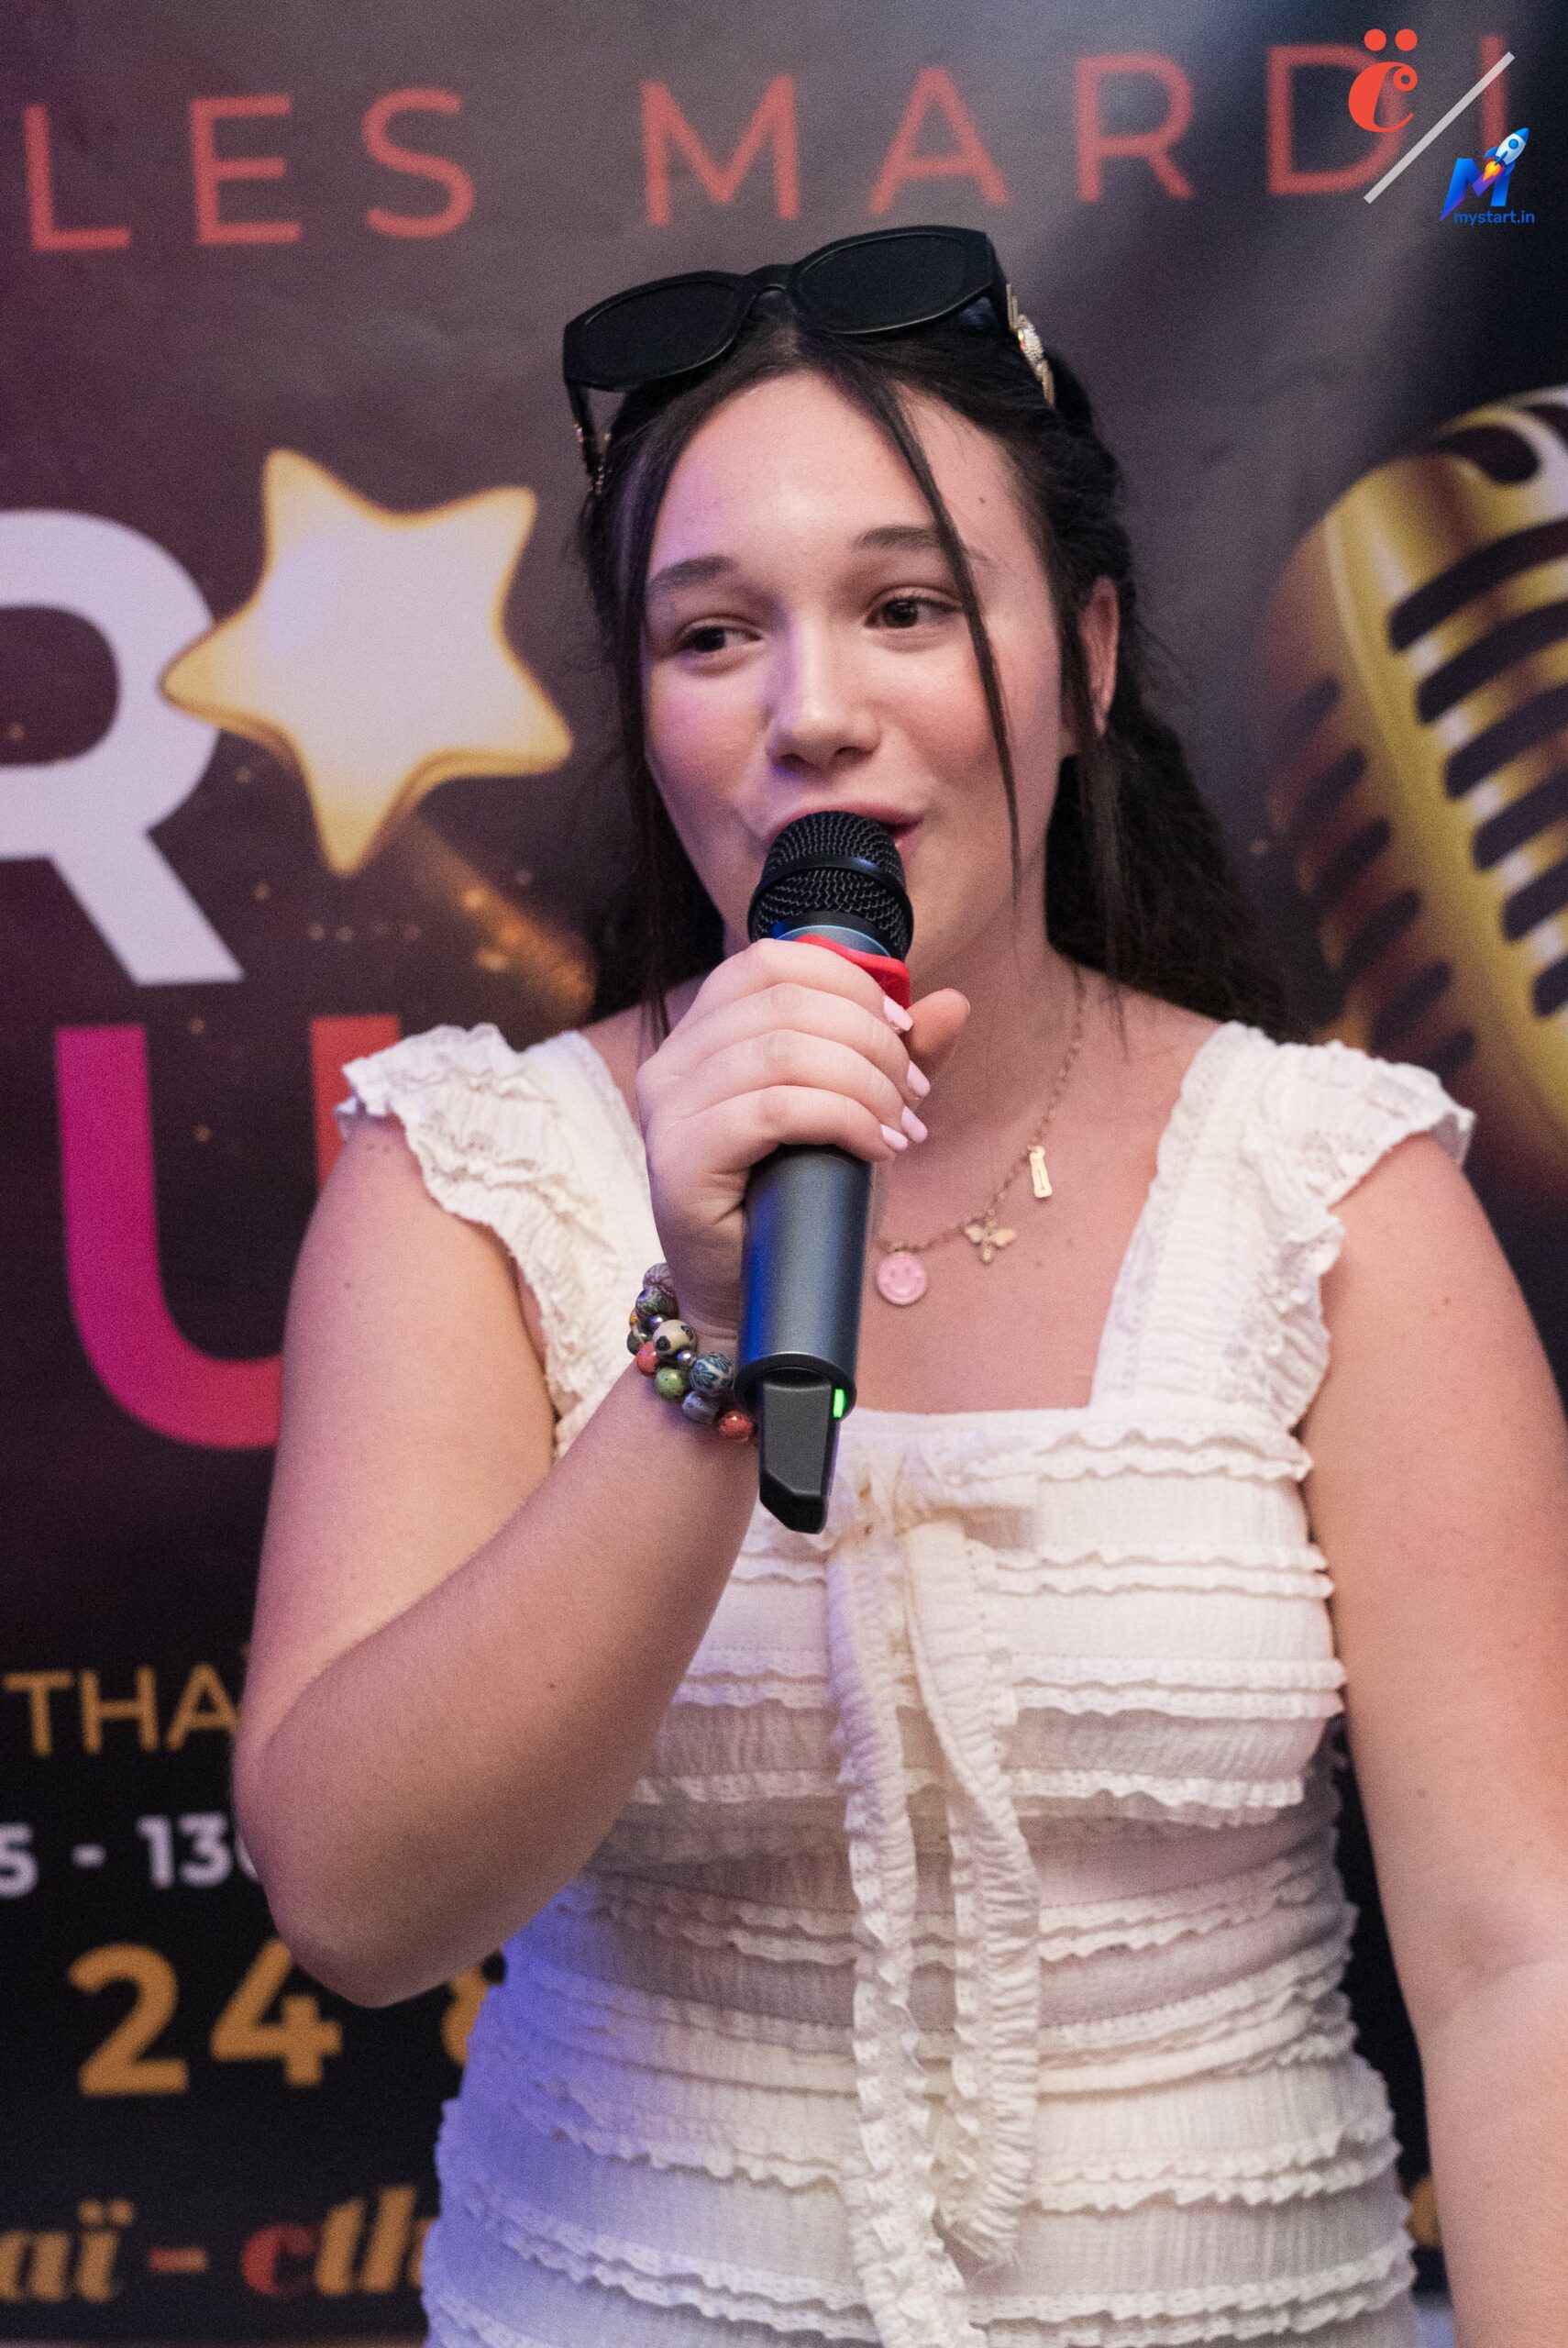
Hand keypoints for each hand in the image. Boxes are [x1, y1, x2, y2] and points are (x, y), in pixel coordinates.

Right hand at [634, 939, 969, 1344]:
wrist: (756, 1302)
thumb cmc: (800, 1206)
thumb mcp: (859, 1115)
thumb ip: (898, 1059)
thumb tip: (952, 1002)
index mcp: (703, 1037)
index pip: (770, 962)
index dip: (848, 981)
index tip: (903, 1030)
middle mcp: (671, 1065)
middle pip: (785, 1004)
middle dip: (872, 1043)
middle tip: (913, 1098)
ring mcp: (667, 1113)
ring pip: (783, 1054)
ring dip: (865, 1085)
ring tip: (900, 1128)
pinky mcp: (678, 1163)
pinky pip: (772, 1110)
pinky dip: (841, 1119)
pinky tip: (875, 1148)